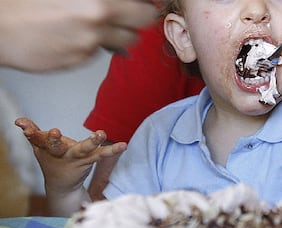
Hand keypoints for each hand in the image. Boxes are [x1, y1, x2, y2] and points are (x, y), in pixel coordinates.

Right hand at [0, 0, 157, 70]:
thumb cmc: (28, 3)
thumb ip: (102, 0)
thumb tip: (124, 1)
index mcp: (98, 0)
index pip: (144, 8)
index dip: (143, 6)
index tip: (141, 6)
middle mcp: (98, 19)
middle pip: (142, 25)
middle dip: (137, 20)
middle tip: (128, 16)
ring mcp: (90, 42)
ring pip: (125, 42)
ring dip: (120, 34)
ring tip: (99, 25)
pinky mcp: (81, 59)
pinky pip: (101, 52)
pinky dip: (96, 45)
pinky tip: (77, 35)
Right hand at [15, 117, 126, 214]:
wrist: (62, 186)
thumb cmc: (52, 160)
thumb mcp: (41, 147)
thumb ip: (33, 132)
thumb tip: (19, 120)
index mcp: (47, 149)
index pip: (37, 139)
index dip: (31, 133)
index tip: (24, 126)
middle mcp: (60, 154)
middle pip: (56, 146)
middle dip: (54, 140)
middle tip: (55, 131)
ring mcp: (76, 159)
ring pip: (83, 150)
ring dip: (92, 141)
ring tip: (100, 133)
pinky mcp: (90, 161)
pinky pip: (102, 154)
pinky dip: (113, 150)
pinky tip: (124, 145)